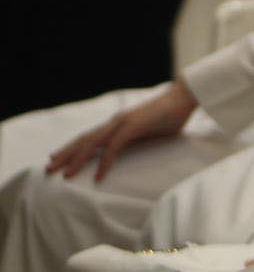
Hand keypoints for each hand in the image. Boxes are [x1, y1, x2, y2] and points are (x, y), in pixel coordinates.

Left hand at [46, 79, 196, 181]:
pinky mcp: (134, 126)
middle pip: (84, 139)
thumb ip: (138, 140)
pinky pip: (115, 146)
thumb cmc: (171, 114)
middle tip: (49, 169)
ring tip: (65, 174)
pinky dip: (105, 162)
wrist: (185, 97)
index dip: (73, 148)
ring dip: (77, 158)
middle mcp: (116, 122)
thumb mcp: (150, 132)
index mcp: (119, 123)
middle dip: (66, 154)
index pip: (90, 137)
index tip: (58, 159)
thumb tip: (132, 153)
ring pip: (93, 142)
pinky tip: (98, 175)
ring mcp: (123, 122)